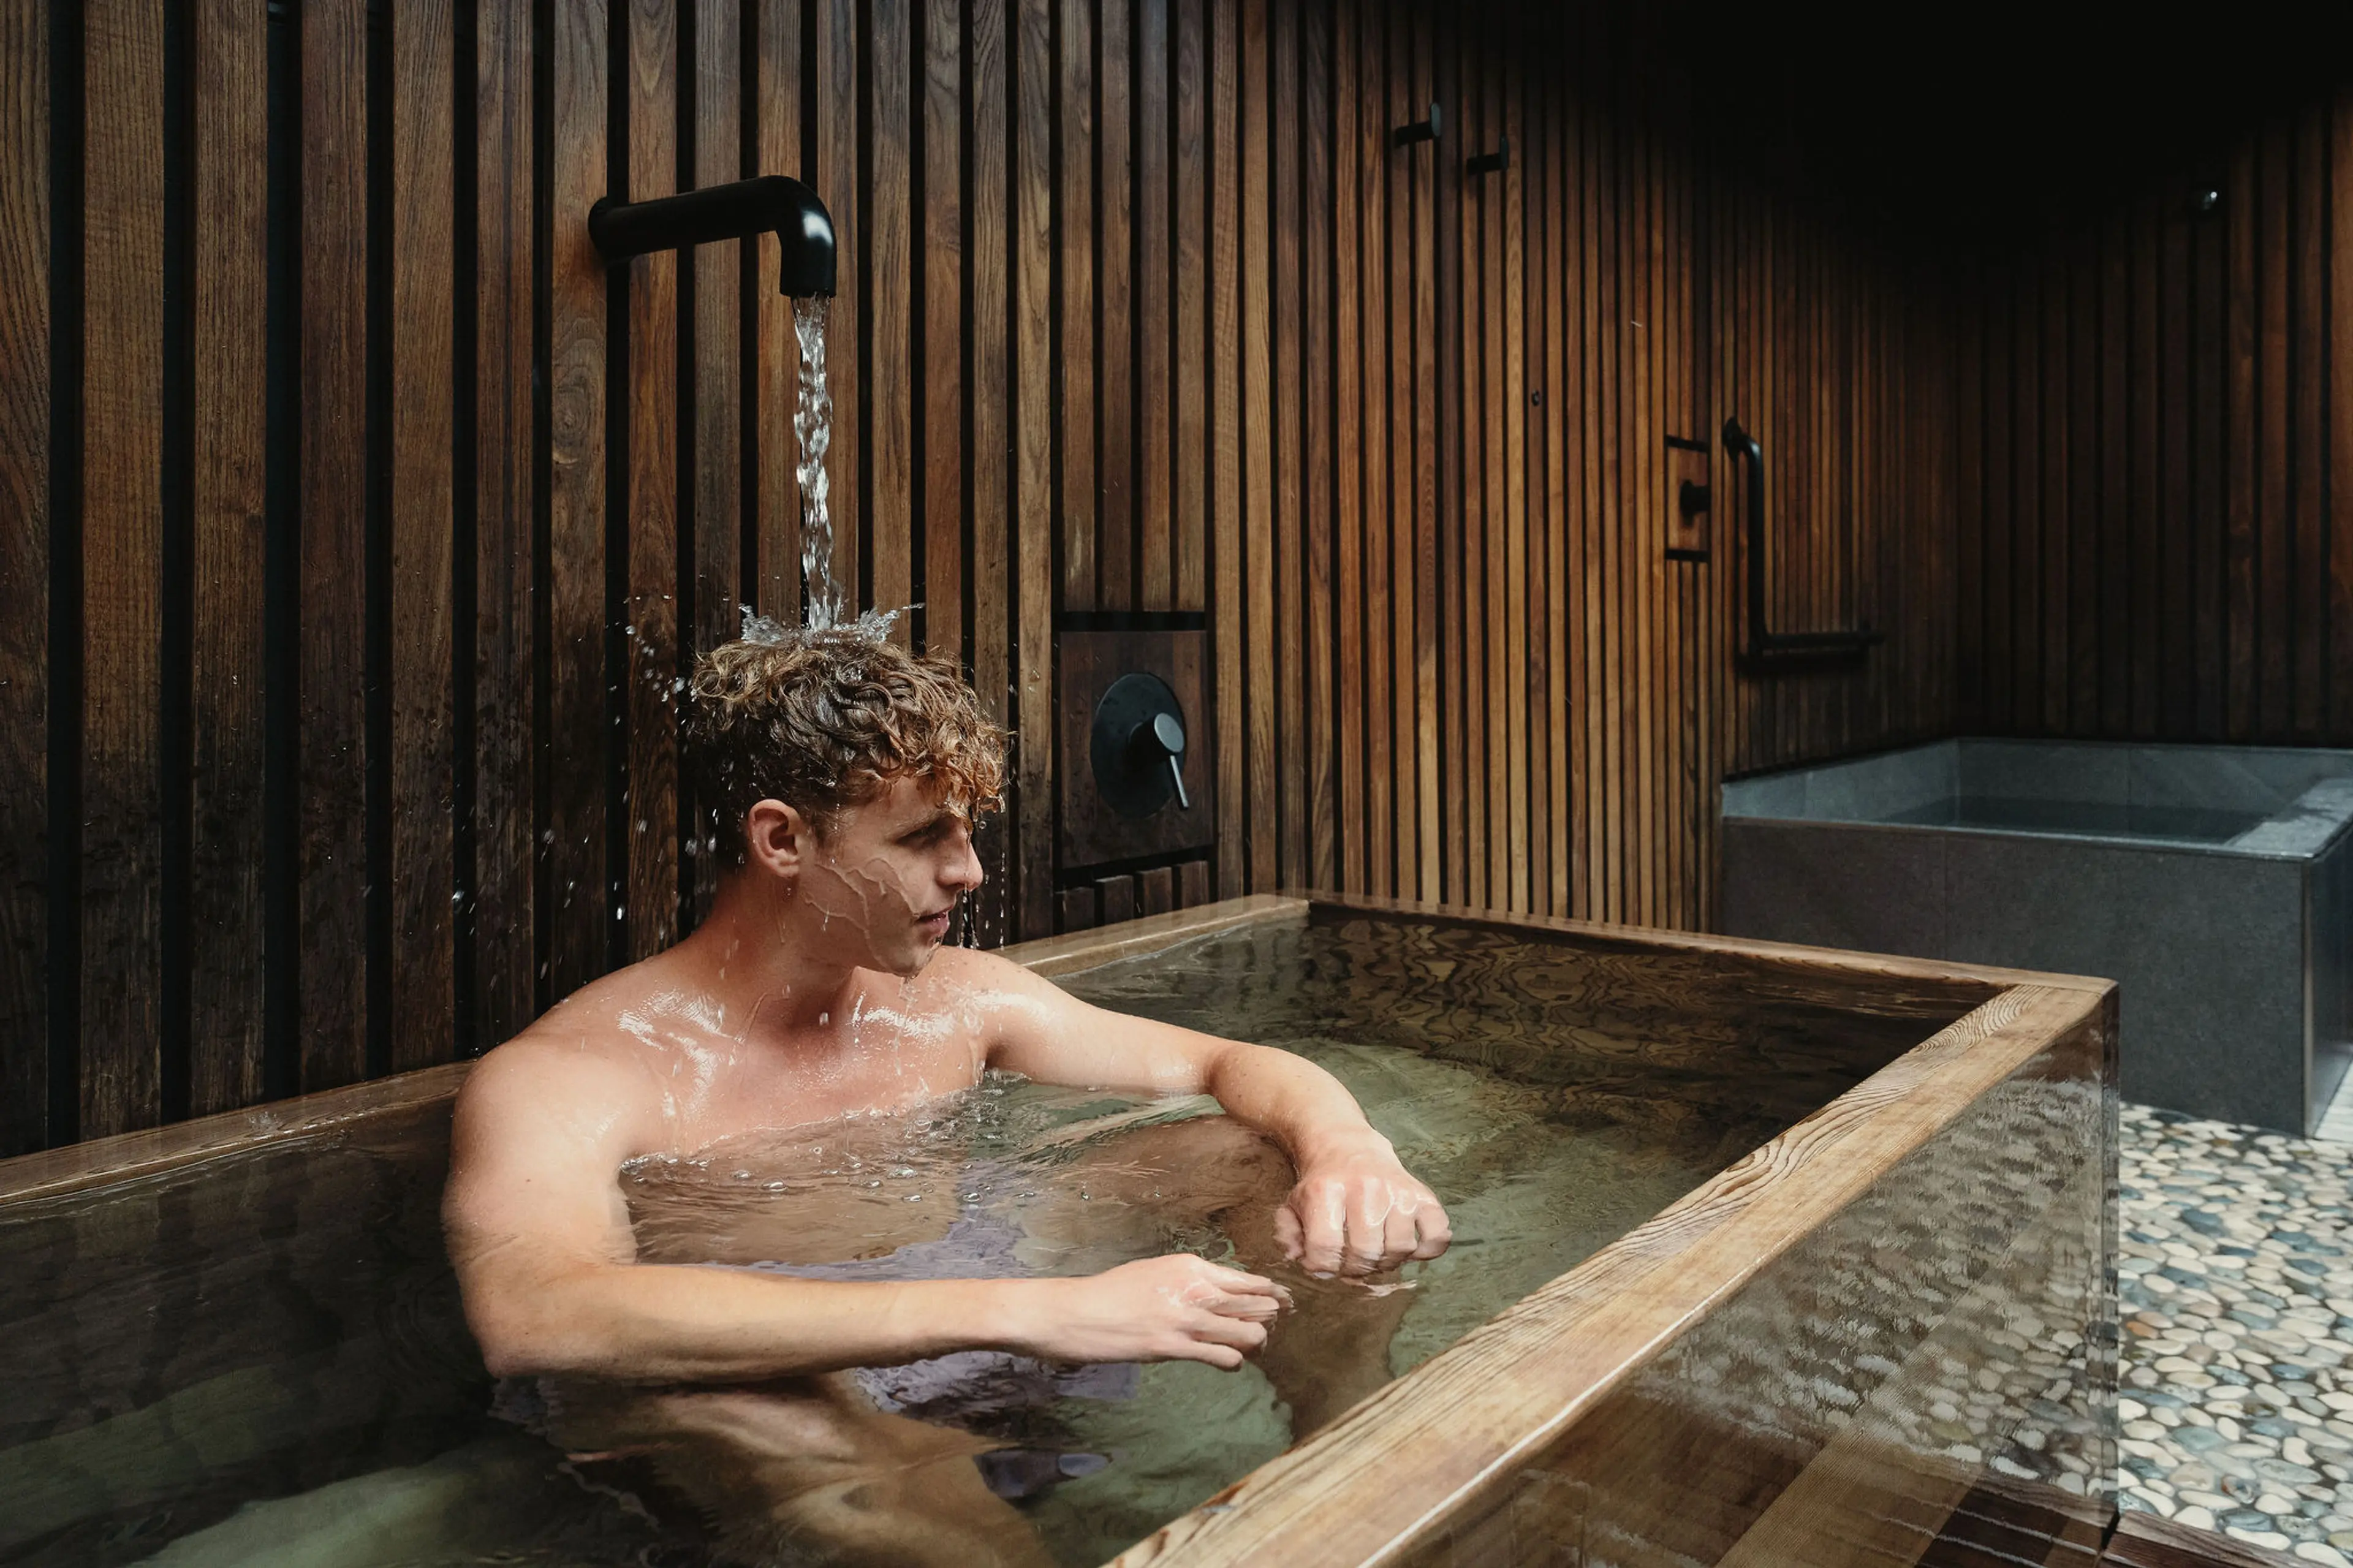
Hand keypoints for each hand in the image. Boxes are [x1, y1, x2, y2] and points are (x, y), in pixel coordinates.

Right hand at [1014, 1255, 1291, 1369]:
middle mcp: (1194, 1288)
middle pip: (1256, 1304)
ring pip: (1248, 1332)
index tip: (1284, 1303)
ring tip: (1252, 1348)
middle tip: (1276, 1327)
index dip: (1272, 1294)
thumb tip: (1218, 1293)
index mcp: (1190, 1266)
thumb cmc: (1110, 1292)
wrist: (1075, 1312)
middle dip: (1272, 1318)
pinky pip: (1224, 1356)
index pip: (1247, 1280)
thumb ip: (1189, 1280)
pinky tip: (1231, 1362)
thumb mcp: (1154, 1272)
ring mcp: (1185, 1319)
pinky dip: (1234, 1361)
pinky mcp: (1173, 1347)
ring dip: (1256, 1343)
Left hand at [1276, 1138, 1451, 1277]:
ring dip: (1386, 1262)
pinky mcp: (1423, 1195)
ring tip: (1375, 1254)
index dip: (1323, 1267)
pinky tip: (1408, 1248)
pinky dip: (1426, 1251)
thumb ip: (1289, 1235)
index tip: (1324, 1265)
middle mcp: (1364, 1187)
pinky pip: (1436, 1235)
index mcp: (1326, 1190)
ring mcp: (1397, 1190)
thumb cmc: (1322, 1185)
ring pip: (1399, 1249)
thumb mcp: (1294, 1204)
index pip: (1325, 1248)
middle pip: (1365, 1252)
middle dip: (1355, 1269)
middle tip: (1351, 1264)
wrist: (1349, 1148)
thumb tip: (1299, 1259)